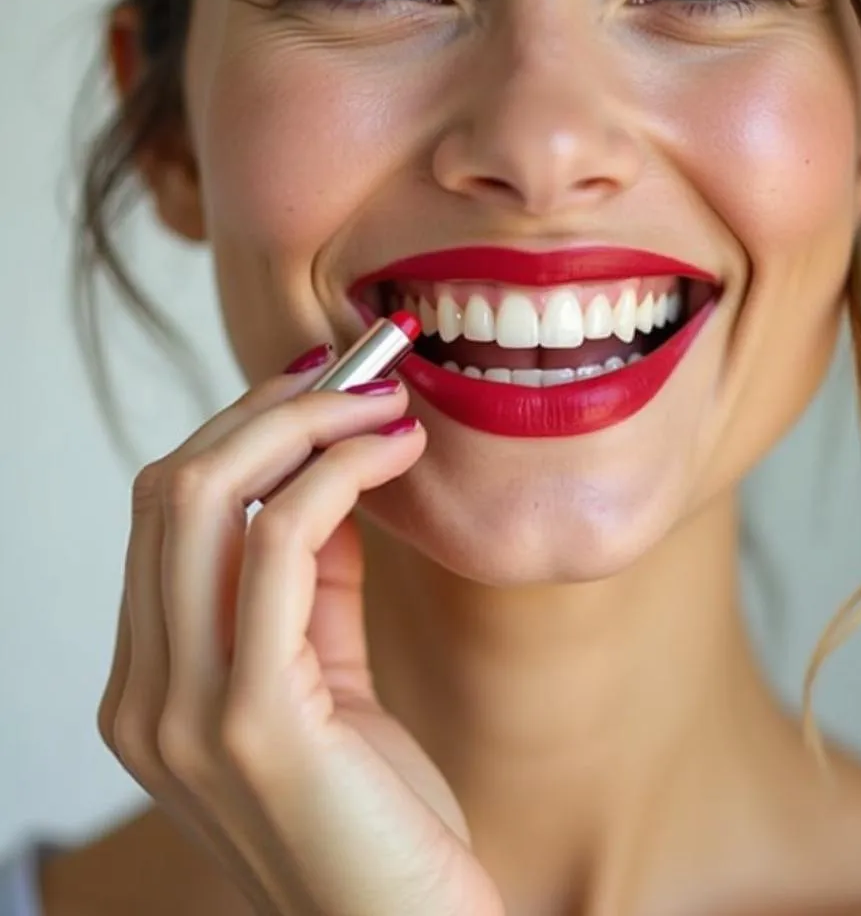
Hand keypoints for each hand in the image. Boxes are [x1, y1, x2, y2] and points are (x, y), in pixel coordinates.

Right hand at [97, 353, 503, 915]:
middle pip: (172, 489)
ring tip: (385, 400)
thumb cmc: (377, 811)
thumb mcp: (329, 677)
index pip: (168, 513)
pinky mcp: (251, 721)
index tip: (323, 383)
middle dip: (269, 409)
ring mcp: (182, 712)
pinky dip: (333, 476)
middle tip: (361, 373)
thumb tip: (327, 475)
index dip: (244, 429)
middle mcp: (143, 695)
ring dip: (303, 424)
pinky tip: (392, 453)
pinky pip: (277, 548)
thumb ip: (314, 586)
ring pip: (203, 499)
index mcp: (152, 684)